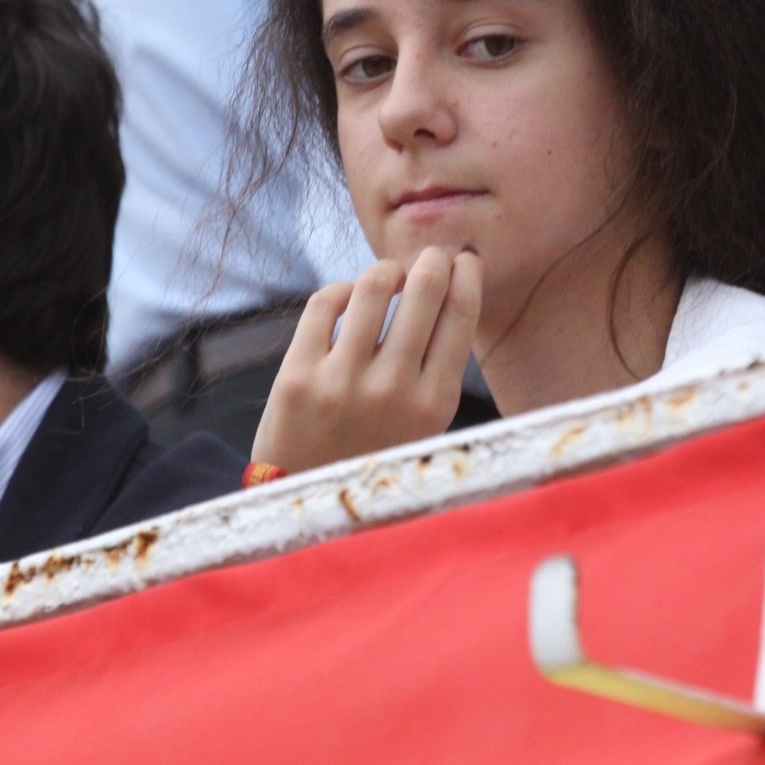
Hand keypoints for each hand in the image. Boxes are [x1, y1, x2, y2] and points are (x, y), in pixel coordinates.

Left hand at [251, 248, 481, 472]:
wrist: (310, 508)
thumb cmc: (375, 456)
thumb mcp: (424, 429)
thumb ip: (436, 371)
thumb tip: (449, 288)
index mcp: (434, 404)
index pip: (462, 312)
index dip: (467, 272)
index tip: (465, 260)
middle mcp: (392, 390)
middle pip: (425, 288)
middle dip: (433, 259)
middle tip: (431, 256)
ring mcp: (341, 382)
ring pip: (373, 287)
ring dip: (387, 270)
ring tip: (390, 275)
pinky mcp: (296, 377)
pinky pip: (325, 304)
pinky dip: (343, 290)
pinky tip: (350, 298)